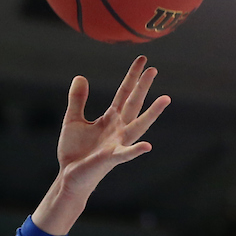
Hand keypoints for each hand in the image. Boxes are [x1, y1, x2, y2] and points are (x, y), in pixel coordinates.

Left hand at [56, 55, 170, 195]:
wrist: (69, 175)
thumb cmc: (75, 151)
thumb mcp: (73, 120)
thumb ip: (78, 100)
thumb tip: (80, 76)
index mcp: (110, 119)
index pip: (124, 94)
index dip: (132, 77)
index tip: (142, 60)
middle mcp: (118, 129)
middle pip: (133, 104)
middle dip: (142, 87)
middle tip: (153, 69)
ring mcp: (117, 143)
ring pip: (137, 126)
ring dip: (152, 113)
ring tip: (166, 98)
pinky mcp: (110, 158)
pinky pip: (125, 154)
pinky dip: (135, 150)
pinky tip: (147, 146)